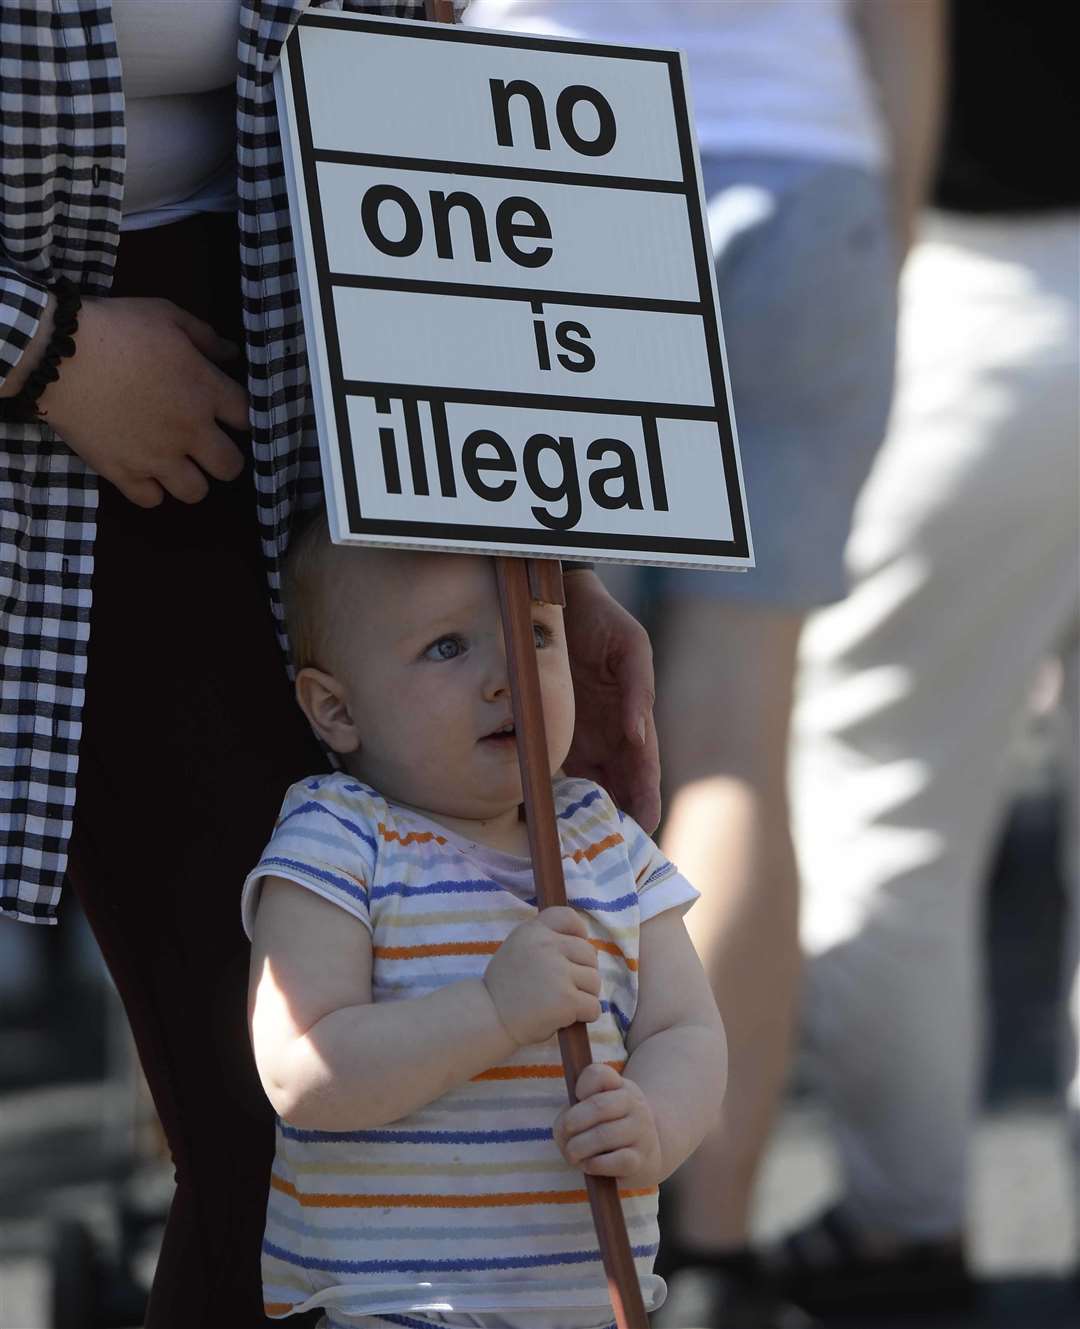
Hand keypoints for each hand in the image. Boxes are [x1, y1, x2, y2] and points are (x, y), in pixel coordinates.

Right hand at [37, 295, 247, 506]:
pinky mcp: (123, 472)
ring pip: (196, 492)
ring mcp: (157, 456)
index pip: (246, 417)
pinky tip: (145, 473)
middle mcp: (189, 430)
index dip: (240, 416)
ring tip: (177, 464)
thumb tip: (232, 354)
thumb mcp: (166, 315)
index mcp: (205, 391)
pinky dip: (150, 490)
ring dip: (191, 480)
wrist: (57, 353)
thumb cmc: (115, 328)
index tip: (227, 414)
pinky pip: (151, 500)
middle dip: (224, 458)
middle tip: (206, 447)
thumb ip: (205, 336)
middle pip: (231, 466)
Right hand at [483, 906, 600, 1046]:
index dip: (578, 933)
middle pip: (589, 953)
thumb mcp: (517, 948)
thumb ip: (545, 941)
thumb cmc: (505, 988)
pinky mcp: (567, 999)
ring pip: (594, 980)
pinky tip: (566, 1017)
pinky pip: (593, 1006)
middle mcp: (547, 946)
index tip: (573, 952)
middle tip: (563, 987)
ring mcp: (558, 972)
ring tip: (561, 1003)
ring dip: (584, 995)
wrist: (489, 1018)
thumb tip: (585, 946)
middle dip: (583, 972)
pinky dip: (585, 1015)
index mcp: (533, 930)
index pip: (568, 917)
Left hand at [554, 1063, 661, 1186]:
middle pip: (598, 1106)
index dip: (581, 1085)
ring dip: (578, 1147)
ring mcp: (641, 1132)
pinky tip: (588, 1165)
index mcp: (621, 1086)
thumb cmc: (610, 1127)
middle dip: (571, 1122)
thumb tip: (564, 1130)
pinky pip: (615, 1161)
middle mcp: (635, 1105)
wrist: (648, 1152)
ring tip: (572, 1153)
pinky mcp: (641, 1160)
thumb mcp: (597, 1109)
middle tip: (564, 1133)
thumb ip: (577, 1111)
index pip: (599, 1075)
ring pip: (604, 1135)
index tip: (577, 1096)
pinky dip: (594, 1164)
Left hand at [561, 570, 660, 832]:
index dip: (646, 800)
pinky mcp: (553, 731)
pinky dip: (551, 793)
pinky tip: (542, 818)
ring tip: (575, 849)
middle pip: (617, 789)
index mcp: (634, 722)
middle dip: (617, 821)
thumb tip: (639, 734)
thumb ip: (638, 689)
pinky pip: (552, 768)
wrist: (561, 603)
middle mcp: (610, 737)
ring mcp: (581, 737)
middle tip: (609, 854)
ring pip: (586, 787)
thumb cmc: (604, 623)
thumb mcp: (632, 648)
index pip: (644, 771)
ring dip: (583, 816)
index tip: (644, 828)